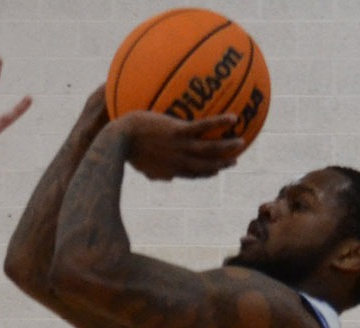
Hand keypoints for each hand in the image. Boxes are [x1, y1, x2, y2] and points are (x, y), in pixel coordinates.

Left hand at [113, 111, 244, 180]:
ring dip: (227, 148)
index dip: (207, 173)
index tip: (217, 170)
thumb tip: (158, 178)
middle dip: (222, 164)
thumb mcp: (141, 166)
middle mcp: (179, 162)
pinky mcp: (178, 132)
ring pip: (210, 150)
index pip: (193, 174)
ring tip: (241, 142)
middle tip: (235, 160)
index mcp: (171, 171)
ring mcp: (180, 148)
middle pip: (206, 166)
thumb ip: (153, 172)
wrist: (119, 140)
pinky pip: (204, 127)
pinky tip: (232, 116)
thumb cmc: (126, 149)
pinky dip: (219, 123)